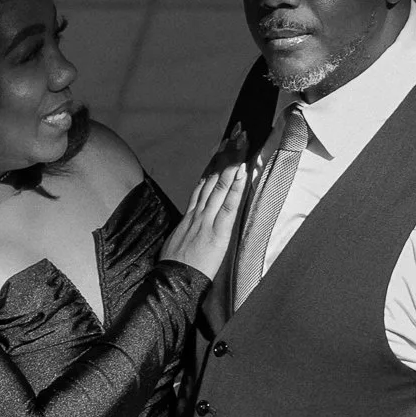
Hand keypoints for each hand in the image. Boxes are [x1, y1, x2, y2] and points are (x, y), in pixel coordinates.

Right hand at [161, 152, 249, 281]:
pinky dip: (236, 188)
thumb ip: (187, 230)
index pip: (203, 184)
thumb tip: (192, 225)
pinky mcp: (217, 232)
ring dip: (232, 163)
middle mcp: (198, 213)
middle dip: (226, 155)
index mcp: (190, 216)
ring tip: (242, 144)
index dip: (213, 165)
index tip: (221, 148)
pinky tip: (242, 173)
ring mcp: (207, 221)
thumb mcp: (178, 242)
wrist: (173, 282)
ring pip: (220, 186)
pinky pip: (228, 206)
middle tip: (236, 134)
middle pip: (213, 178)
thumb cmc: (175, 268)